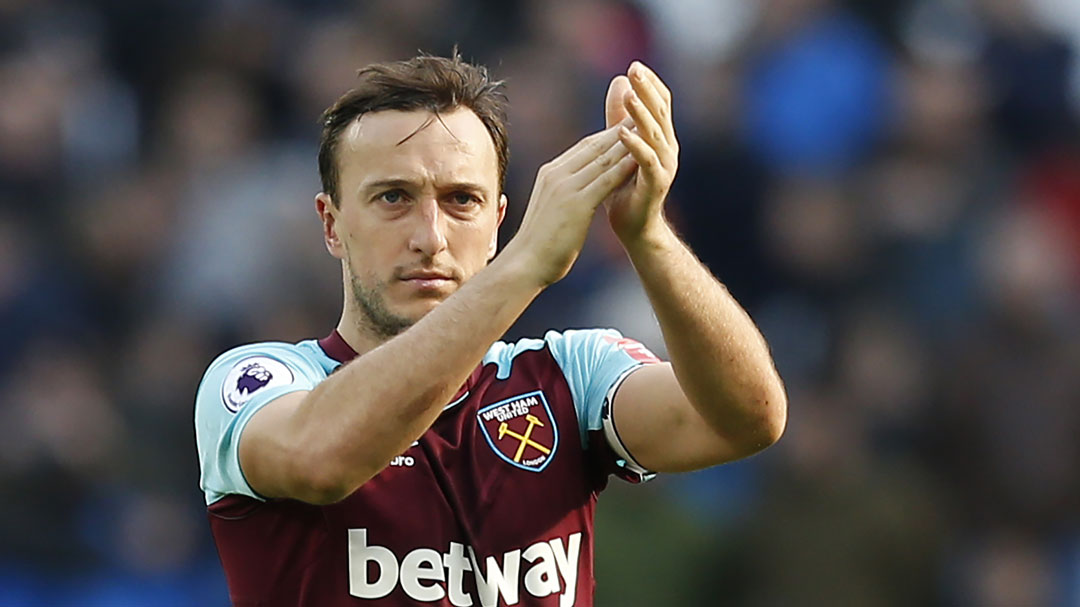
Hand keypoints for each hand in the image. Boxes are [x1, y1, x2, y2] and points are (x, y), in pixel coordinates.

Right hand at [504, 123, 637, 285]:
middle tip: (643, 115)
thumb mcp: (551, 210)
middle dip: (620, 130)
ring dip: (626, 143)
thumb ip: (563, 194)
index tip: (628, 123)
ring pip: (602, 159)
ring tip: (647, 130)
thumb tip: (575, 192)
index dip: (608, 134)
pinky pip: (604, 181)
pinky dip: (623, 167)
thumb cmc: (539, 244)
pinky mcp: (576, 204)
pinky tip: (639, 159)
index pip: (584, 147)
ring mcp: (565, 188)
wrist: (525, 265)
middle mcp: (556, 175)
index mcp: (550, 174)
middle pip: (594, 146)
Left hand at [603, 62, 678, 242]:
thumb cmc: (624, 187)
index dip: (649, 84)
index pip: (660, 103)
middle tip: (635, 69)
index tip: (634, 64)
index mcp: (661, 138)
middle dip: (647, 90)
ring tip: (630, 95)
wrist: (633, 227)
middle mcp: (667, 149)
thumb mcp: (619, 145)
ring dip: (641, 113)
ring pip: (654, 134)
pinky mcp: (656, 184)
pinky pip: (646, 162)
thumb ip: (619, 115)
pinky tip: (621, 133)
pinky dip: (635, 146)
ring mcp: (664, 167)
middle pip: (660, 112)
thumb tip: (619, 81)